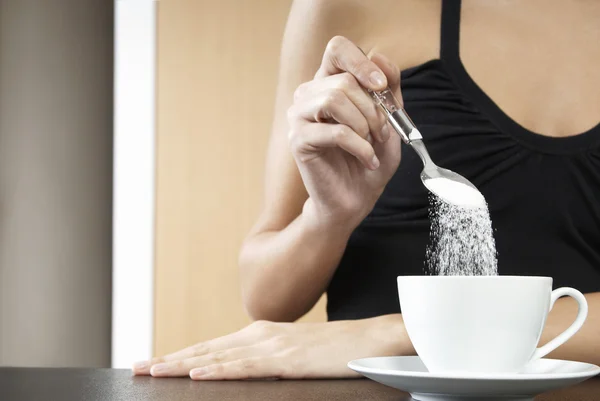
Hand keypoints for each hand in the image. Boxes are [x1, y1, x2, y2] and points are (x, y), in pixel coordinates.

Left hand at [132, 315, 410, 379]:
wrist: (370, 339)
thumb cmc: (334, 349)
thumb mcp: (294, 352)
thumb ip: (267, 358)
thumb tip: (244, 369)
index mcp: (261, 332)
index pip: (212, 346)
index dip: (181, 354)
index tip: (154, 361)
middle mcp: (261, 334)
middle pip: (207, 348)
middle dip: (170, 358)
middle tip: (137, 366)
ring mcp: (273, 345)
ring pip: (218, 356)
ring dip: (183, 364)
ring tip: (153, 370)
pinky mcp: (288, 359)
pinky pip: (246, 367)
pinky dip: (219, 369)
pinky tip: (198, 373)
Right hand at [288, 36, 401, 230]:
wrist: (356, 198)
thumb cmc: (370, 158)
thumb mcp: (390, 120)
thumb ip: (388, 88)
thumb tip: (379, 55)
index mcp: (329, 83)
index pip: (338, 49)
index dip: (361, 62)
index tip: (381, 86)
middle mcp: (309, 95)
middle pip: (343, 79)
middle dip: (373, 109)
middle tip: (381, 133)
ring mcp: (299, 116)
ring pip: (334, 99)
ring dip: (364, 125)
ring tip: (372, 145)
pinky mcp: (298, 140)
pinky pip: (335, 131)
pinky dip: (359, 146)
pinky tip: (367, 159)